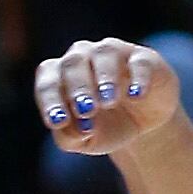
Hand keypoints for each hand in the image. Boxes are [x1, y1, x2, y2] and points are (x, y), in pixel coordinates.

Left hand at [34, 38, 179, 156]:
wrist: (141, 125)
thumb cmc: (103, 126)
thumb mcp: (84, 140)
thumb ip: (70, 137)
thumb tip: (78, 129)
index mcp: (60, 75)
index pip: (48, 82)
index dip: (50, 101)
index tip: (58, 122)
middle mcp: (83, 56)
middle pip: (73, 63)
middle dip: (78, 87)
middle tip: (86, 110)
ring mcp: (115, 53)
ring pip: (104, 52)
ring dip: (104, 76)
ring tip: (108, 101)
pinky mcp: (144, 59)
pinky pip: (139, 62)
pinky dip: (138, 77)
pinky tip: (136, 95)